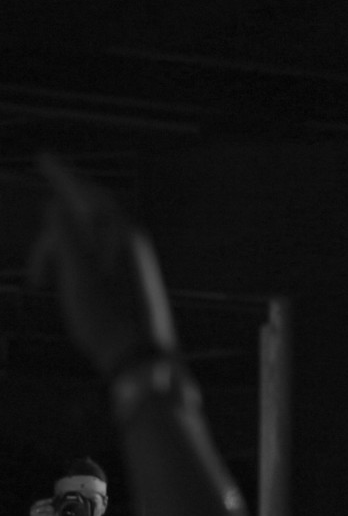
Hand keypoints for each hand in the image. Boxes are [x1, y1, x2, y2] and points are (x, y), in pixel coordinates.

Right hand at [29, 153, 176, 376]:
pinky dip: (73, 264)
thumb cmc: (107, 319)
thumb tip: (58, 203)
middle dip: (56, 226)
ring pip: (87, 241)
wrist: (141, 358)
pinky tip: (64, 285)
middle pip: (87, 217)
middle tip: (38, 256)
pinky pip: (95, 257)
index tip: (44, 158)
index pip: (88, 194)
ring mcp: (132, 260)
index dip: (64, 176)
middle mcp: (131, 242)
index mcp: (122, 236)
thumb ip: (67, 237)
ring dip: (59, 254)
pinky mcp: (130, 278)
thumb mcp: (77, 276)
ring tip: (43, 289)